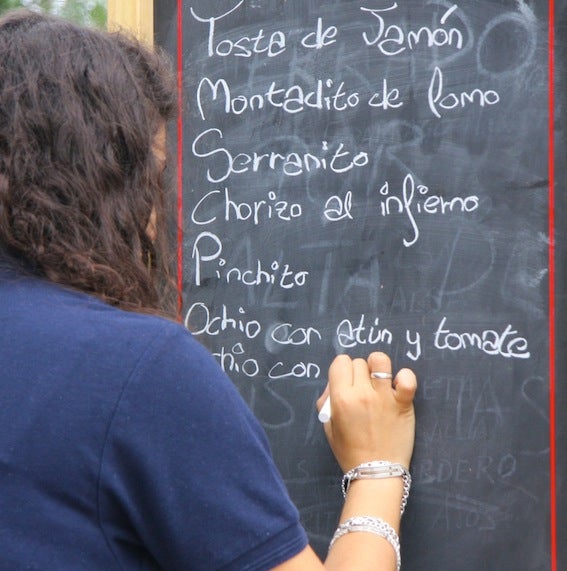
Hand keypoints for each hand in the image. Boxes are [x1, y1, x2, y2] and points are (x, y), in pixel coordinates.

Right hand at [316, 352, 416, 471]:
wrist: (375, 473)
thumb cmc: (350, 451)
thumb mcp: (328, 425)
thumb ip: (327, 400)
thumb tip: (336, 382)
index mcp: (340, 398)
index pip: (340, 362)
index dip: (343, 370)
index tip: (347, 382)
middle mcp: (361, 394)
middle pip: (359, 362)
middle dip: (359, 373)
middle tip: (362, 390)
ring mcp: (383, 397)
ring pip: (380, 360)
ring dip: (379, 367)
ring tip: (380, 382)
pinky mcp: (402, 404)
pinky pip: (406, 378)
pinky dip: (404, 377)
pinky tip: (399, 385)